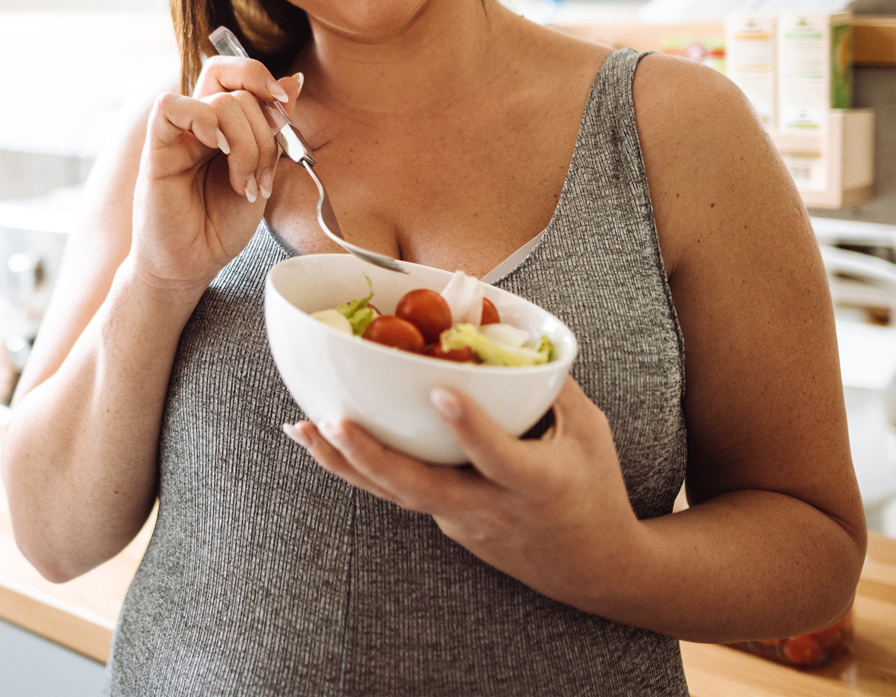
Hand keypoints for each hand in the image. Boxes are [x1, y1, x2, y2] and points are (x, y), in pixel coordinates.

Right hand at [129, 57, 303, 290]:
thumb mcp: (262, 173)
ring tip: (243, 184)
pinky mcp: (156, 149)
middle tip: (265, 166)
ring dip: (246, 145)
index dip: (264, 79)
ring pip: (220, 101)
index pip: (238, 75)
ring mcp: (178, 134)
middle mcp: (199, 123)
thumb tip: (295, 81)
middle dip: (264, 124)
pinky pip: (171, 108)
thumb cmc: (219, 225)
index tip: (284, 107)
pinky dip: (204, 121)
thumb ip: (273, 130)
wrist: (190, 264)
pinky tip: (218, 152)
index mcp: (223, 124)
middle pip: (233, 83)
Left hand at [283, 379, 650, 608]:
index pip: (500, 457)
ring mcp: (462, 522)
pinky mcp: (444, 523)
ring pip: (397, 495)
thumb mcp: (589, 432)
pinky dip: (359, 467)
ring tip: (301, 429)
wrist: (592, 569)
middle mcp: (492, 508)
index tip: (442, 393)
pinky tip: (321, 440)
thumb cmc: (594, 489)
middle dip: (374, 456)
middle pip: (424, 489)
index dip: (471, 428)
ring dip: (345, 463)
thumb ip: (549, 384)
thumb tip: (501, 326)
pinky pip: (399, 493)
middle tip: (335, 422)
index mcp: (539, 484)